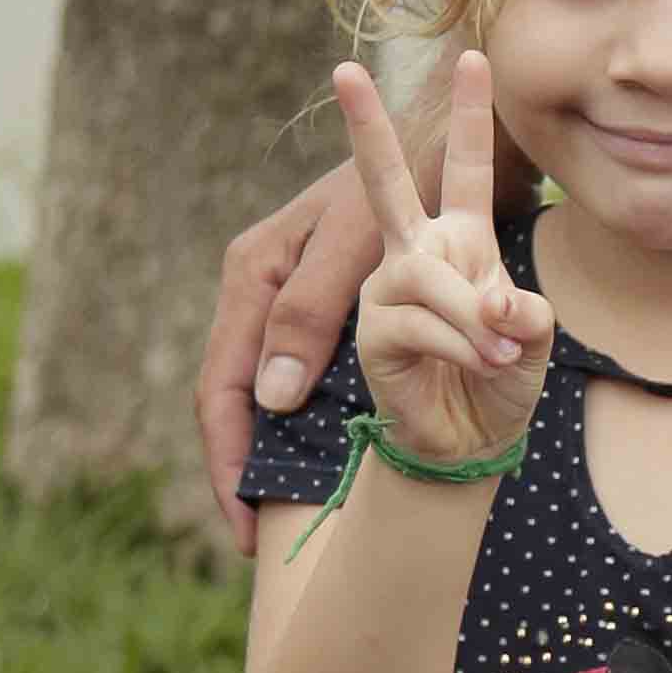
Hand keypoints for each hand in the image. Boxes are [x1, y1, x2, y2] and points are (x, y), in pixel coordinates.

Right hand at [198, 162, 375, 549]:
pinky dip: (296, 416)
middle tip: (251, 537)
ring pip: (261, 387)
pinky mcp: (319, 299)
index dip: (230, 462)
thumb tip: (268, 399)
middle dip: (239, 469)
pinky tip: (305, 456)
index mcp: (255, 273)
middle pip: (234, 395)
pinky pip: (295, 370)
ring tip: (269, 513)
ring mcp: (286, 293)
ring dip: (266, 448)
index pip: (224, 387)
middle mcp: (260, 286)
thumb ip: (311, 314)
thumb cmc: (404, 182)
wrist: (447, 135)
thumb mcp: (358, 245)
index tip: (245, 524)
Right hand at [339, 51, 552, 473]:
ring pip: (429, 276)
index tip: (474, 56)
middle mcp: (413, 250)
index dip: (469, 115)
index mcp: (457, 236)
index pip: (463, 167)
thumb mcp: (530, 333)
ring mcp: (387, 288)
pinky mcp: (373, 330)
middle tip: (343, 69)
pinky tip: (480, 362)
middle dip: (367, 126)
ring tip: (501, 351)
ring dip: (474, 317)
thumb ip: (517, 309)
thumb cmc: (501, 374)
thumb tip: (490, 302)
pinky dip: (461, 343)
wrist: (476, 436)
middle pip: (383, 180)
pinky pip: (421, 320)